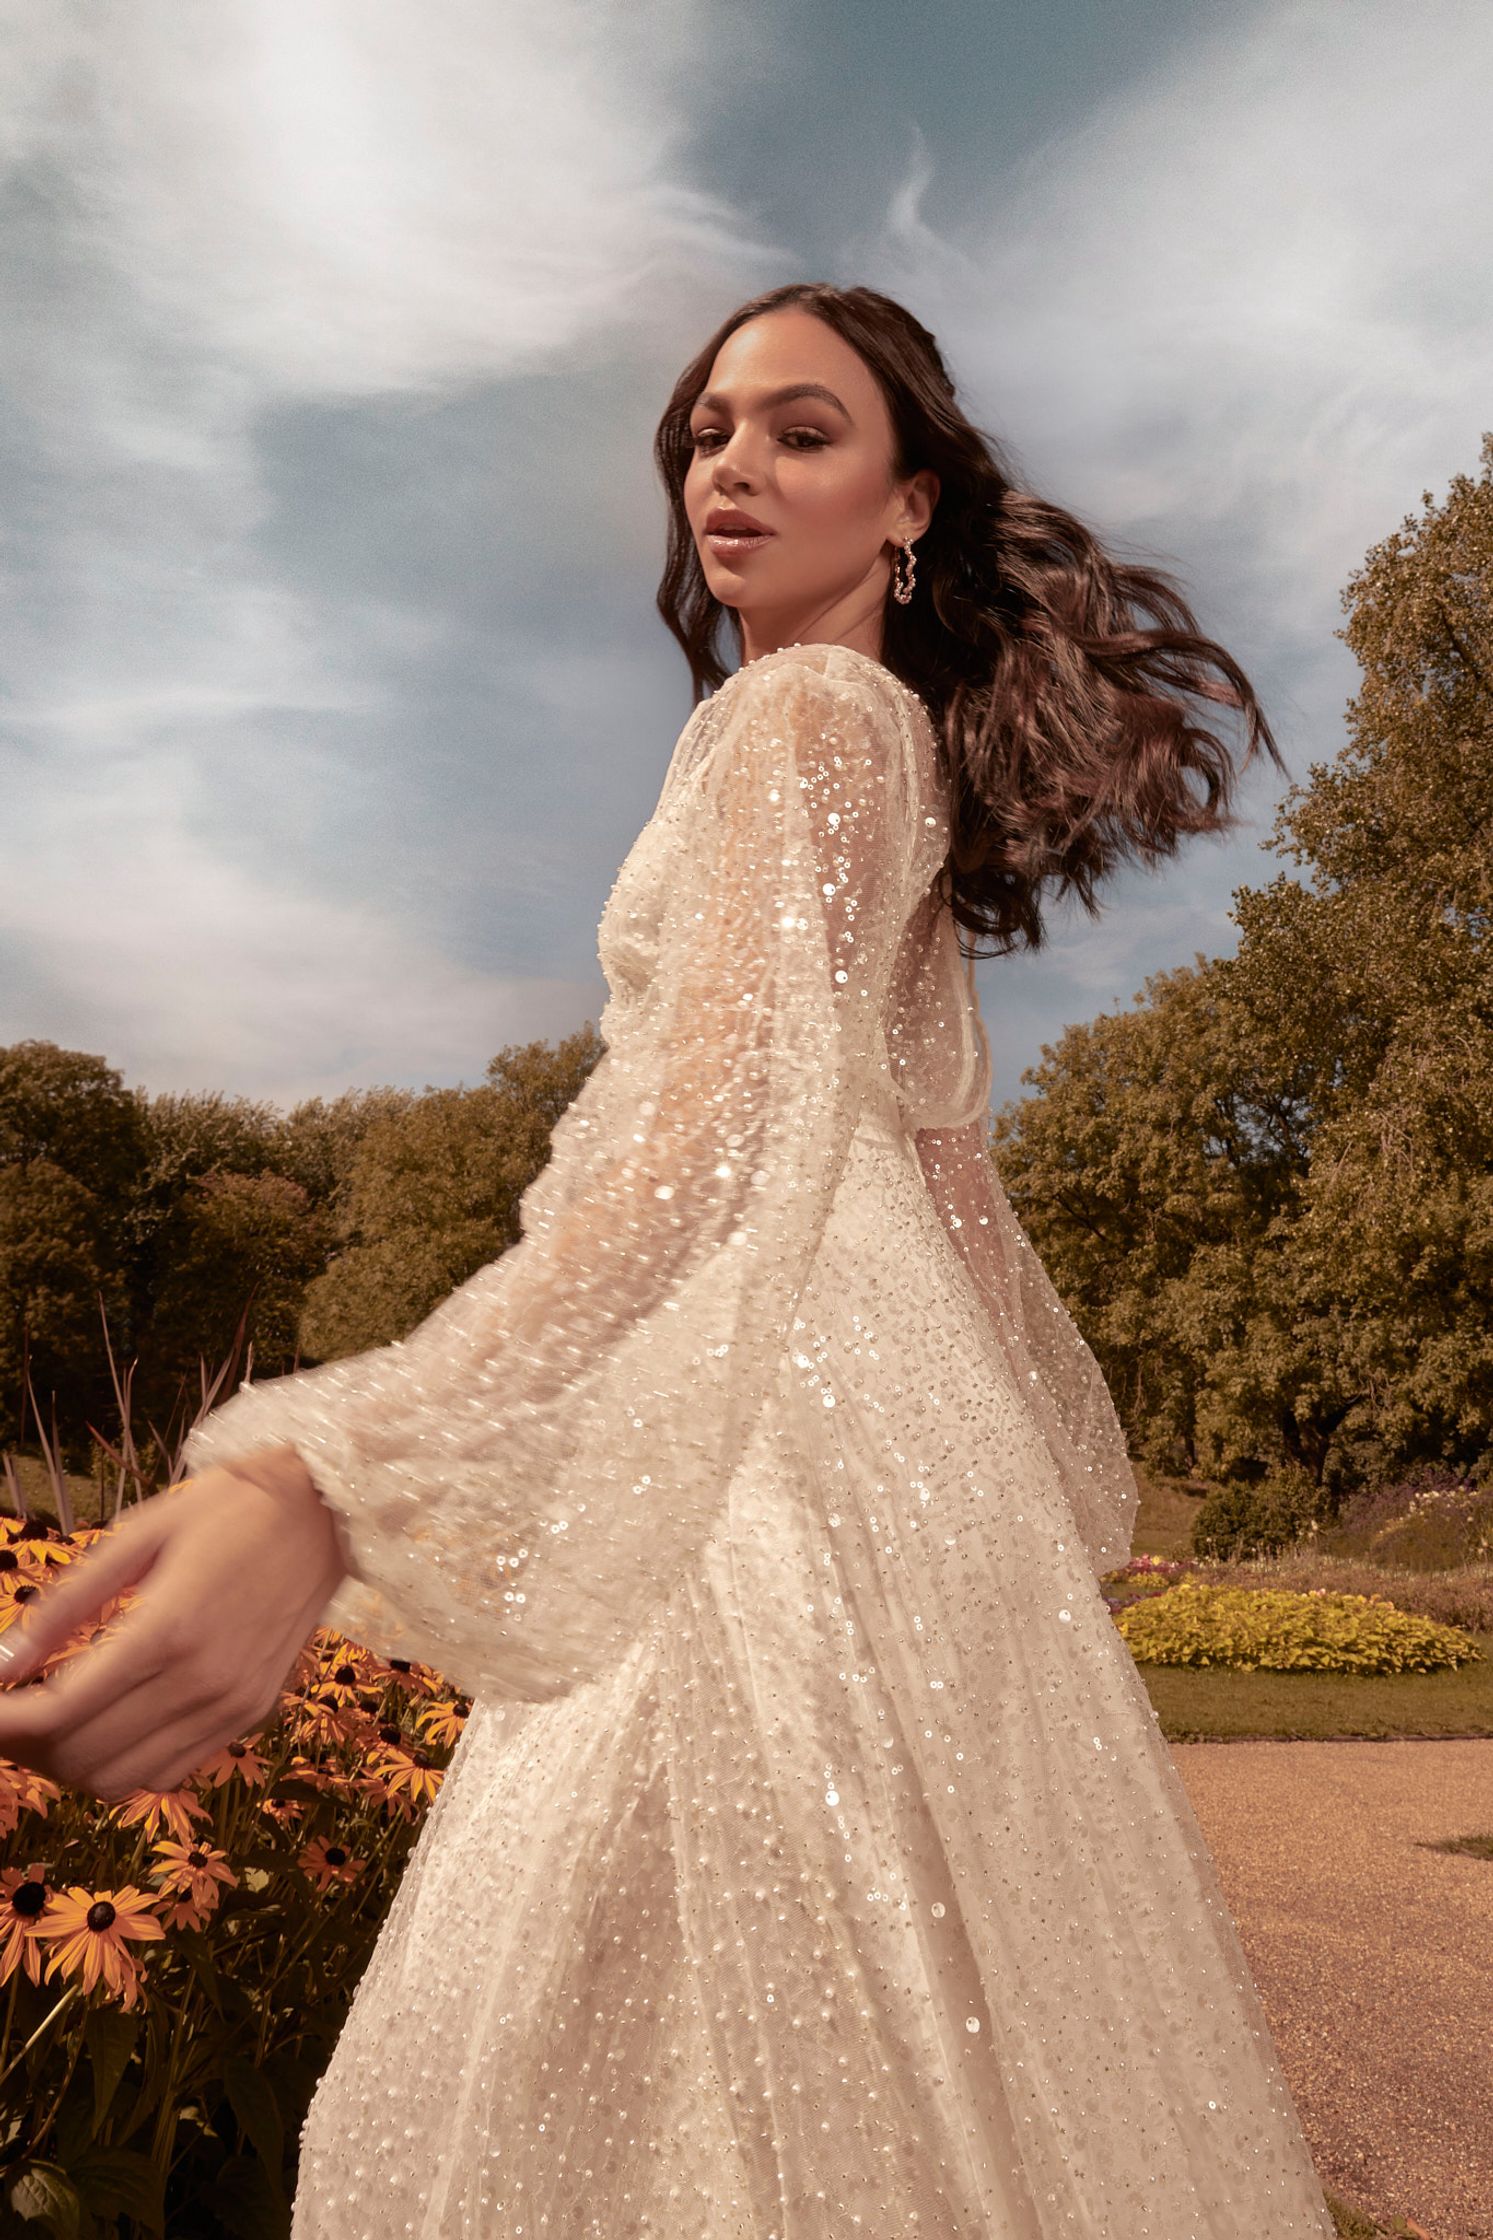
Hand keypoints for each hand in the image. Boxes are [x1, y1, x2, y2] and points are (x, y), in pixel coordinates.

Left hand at [0, 1452, 350, 1803]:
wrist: (329, 1511)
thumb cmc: (232, 1507)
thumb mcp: (142, 1533)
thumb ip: (69, 1602)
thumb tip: (3, 1661)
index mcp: (169, 1627)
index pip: (59, 1712)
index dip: (4, 1723)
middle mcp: (203, 1681)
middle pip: (82, 1757)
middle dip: (27, 1748)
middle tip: (11, 1713)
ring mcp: (232, 1706)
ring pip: (122, 1780)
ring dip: (71, 1764)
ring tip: (51, 1724)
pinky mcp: (251, 1714)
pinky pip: (168, 1771)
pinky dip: (123, 1764)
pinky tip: (110, 1723)